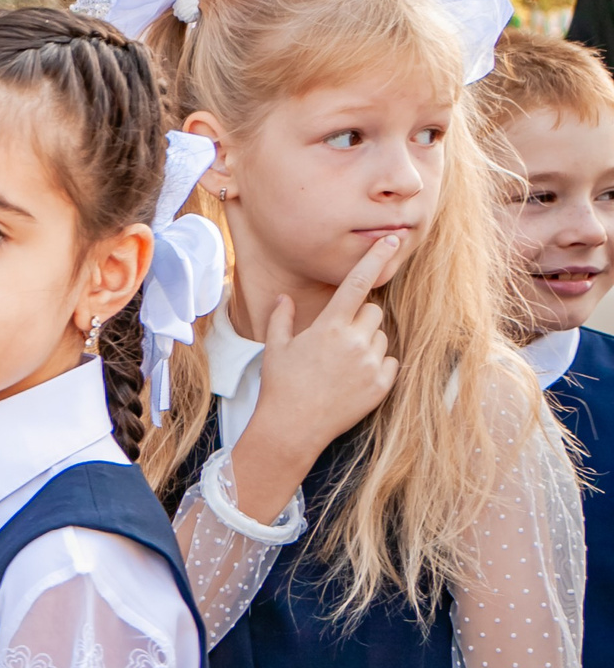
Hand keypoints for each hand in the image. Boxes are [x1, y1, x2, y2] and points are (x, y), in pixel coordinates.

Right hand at [236, 234, 402, 506]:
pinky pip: (390, 361)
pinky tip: (354, 379)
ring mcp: (370, 363)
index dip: (374, 258)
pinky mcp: (382, 384)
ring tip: (343, 365)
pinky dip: (377, 366)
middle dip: (360, 319)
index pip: (357, 283)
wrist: (293, 427)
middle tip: (338, 340)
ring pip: (382, 336)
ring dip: (368, 343)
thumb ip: (282, 318)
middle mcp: (354, 341)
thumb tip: (284, 298)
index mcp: (329, 327)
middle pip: (373, 311)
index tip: (390, 239)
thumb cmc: (281, 386)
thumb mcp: (276, 348)